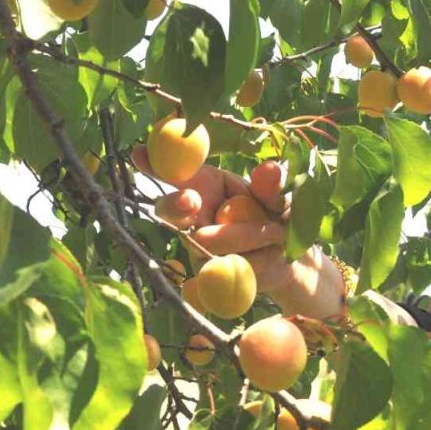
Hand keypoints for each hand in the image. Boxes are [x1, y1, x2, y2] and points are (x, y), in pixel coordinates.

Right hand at [131, 146, 346, 320]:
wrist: (291, 256)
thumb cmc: (278, 215)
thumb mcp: (280, 198)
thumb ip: (272, 187)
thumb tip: (269, 170)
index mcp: (205, 186)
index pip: (175, 174)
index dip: (154, 164)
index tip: (139, 153)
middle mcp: (193, 216)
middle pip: (167, 211)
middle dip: (174, 204)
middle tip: (191, 199)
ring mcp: (196, 247)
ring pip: (204, 242)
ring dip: (246, 235)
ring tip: (277, 232)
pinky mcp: (207, 276)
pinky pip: (223, 269)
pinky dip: (256, 261)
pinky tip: (271, 256)